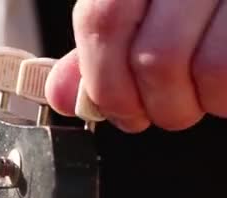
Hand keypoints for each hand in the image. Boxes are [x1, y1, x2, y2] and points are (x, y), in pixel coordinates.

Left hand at [46, 0, 226, 132]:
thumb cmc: (199, 0)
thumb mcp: (144, 5)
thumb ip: (105, 45)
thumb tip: (63, 93)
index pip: (102, 21)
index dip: (104, 82)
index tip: (118, 111)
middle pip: (155, 56)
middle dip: (155, 106)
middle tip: (164, 110)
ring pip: (208, 69)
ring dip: (198, 103)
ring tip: (202, 94)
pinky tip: (224, 85)